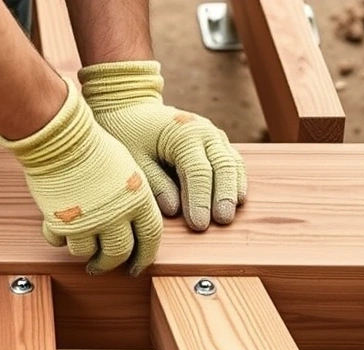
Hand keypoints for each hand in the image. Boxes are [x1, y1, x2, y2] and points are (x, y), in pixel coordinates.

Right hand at [0, 78, 162, 275]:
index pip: (150, 238)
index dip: (145, 256)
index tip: (138, 267)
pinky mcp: (60, 222)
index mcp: (138, 199)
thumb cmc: (94, 148)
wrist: (61, 138)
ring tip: (81, 248)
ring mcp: (88, 220)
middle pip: (118, 253)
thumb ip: (135, 199)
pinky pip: (61, 243)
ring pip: (87, 253)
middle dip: (110, 263)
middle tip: (102, 266)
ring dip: (84, 253)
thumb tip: (135, 225)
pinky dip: (60, 241)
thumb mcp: (127, 170)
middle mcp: (116, 214)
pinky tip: (60, 233)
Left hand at [78, 60, 246, 231]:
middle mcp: (204, 131)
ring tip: (228, 217)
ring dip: (232, 190)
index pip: (199, 172)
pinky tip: (234, 201)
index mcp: (184, 134)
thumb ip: (155, 184)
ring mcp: (213, 134)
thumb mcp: (134, 160)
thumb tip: (175, 211)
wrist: (132, 109)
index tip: (198, 226)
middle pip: (223, 166)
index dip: (200, 200)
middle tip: (222, 223)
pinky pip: (232, 162)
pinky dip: (235, 181)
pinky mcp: (216, 141)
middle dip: (223, 196)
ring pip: (233, 163)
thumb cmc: (128, 135)